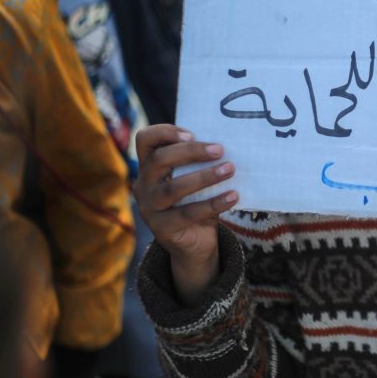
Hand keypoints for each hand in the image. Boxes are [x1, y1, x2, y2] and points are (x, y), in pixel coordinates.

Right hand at [134, 124, 237, 304]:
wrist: (193, 244)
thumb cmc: (196, 201)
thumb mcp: (194, 178)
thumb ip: (199, 162)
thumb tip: (230, 143)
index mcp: (149, 166)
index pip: (145, 140)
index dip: (165, 132)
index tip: (192, 134)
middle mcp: (144, 185)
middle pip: (159, 160)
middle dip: (190, 152)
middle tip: (220, 150)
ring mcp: (150, 208)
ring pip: (173, 188)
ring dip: (205, 177)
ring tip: (230, 169)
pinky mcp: (162, 229)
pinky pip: (188, 214)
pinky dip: (214, 203)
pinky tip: (233, 196)